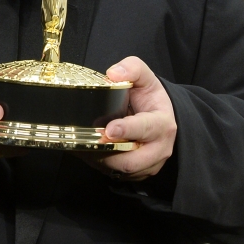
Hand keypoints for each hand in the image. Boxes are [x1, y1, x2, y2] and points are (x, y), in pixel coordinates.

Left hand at [86, 56, 176, 180]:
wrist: (158, 116)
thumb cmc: (148, 97)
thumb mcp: (144, 77)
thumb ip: (132, 69)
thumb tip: (113, 74)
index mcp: (161, 123)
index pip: (146, 129)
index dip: (127, 130)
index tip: (109, 129)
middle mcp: (159, 148)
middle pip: (131, 160)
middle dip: (107, 154)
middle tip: (87, 142)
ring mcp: (148, 164)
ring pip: (121, 170)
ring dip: (99, 160)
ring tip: (81, 145)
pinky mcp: (137, 173)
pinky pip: (115, 174)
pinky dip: (97, 165)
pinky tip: (85, 151)